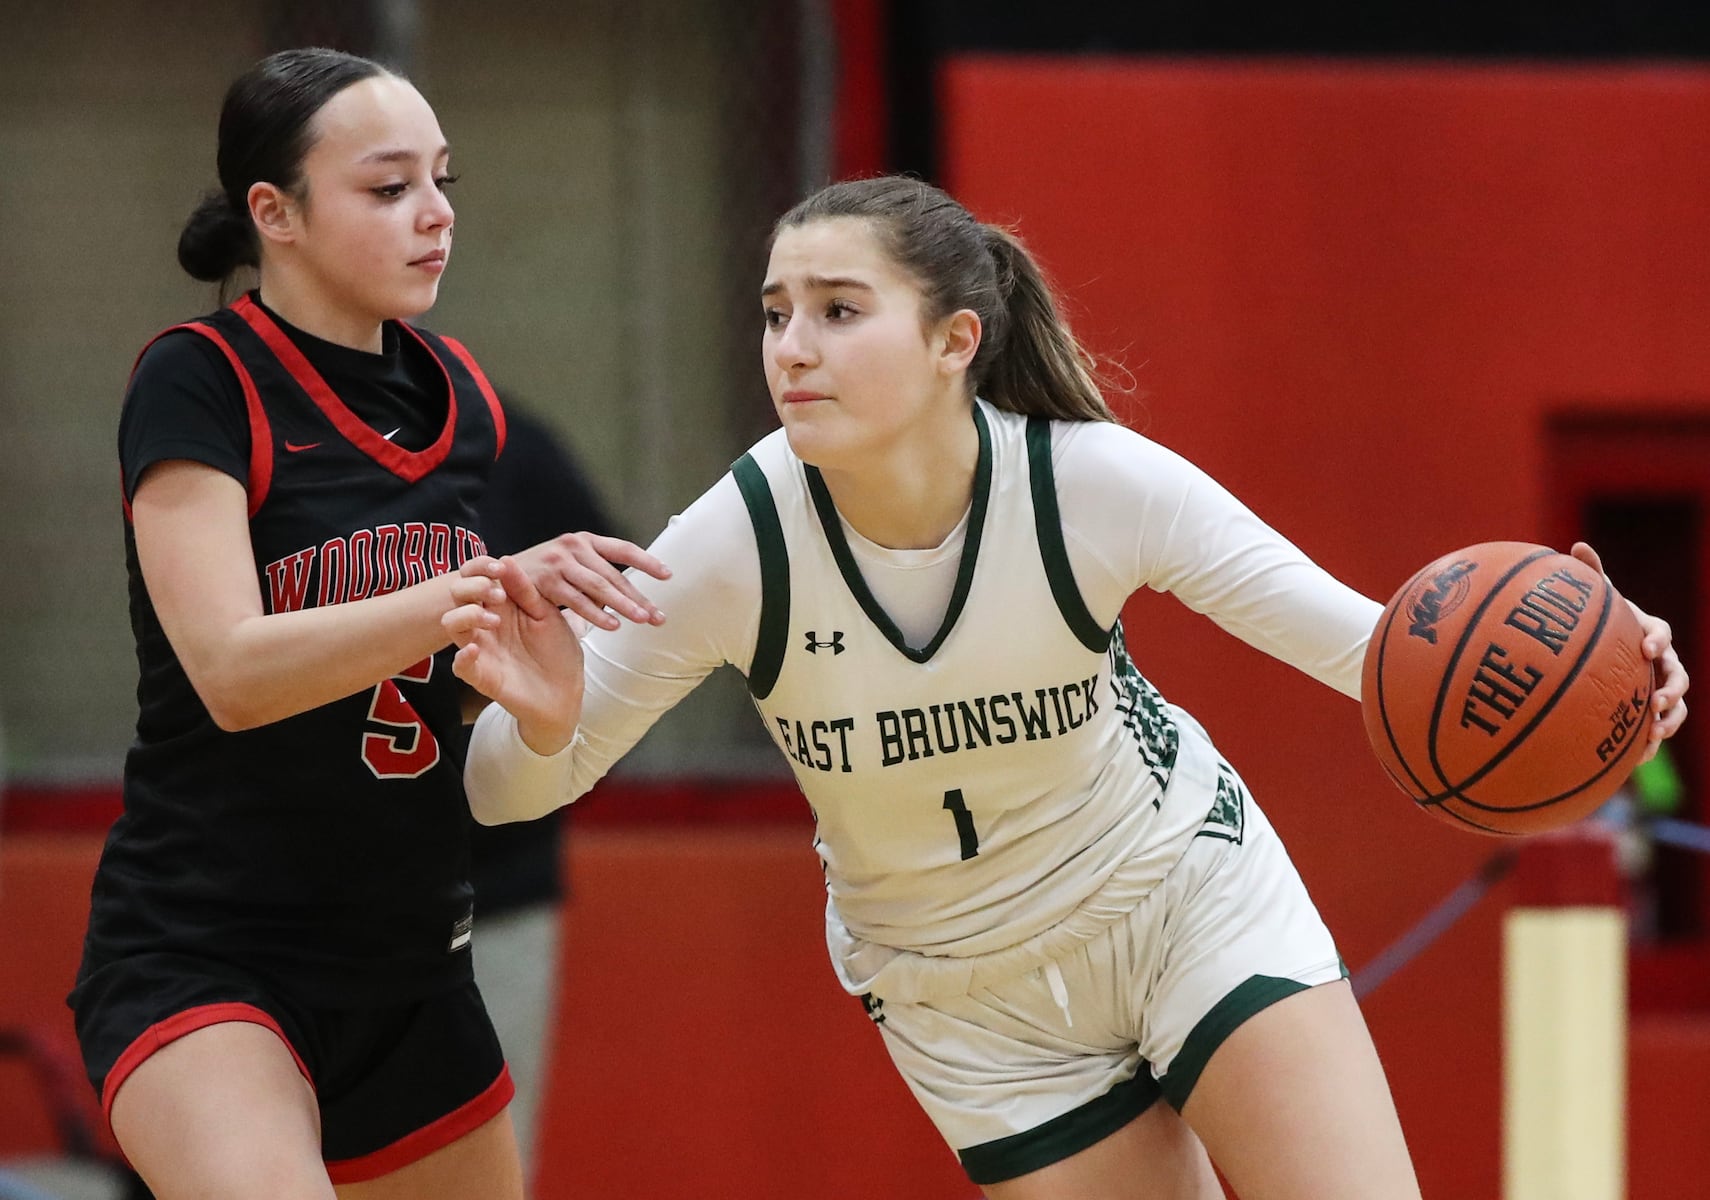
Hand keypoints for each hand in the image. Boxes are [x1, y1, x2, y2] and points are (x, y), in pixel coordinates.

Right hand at [444, 559, 584, 753]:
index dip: (478, 567)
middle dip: (472, 586)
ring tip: (494, 620)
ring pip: (450, 623)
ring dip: (467, 614)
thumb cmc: (558, 651)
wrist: (567, 692)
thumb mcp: (547, 615)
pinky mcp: (481, 675)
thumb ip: (526, 591)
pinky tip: (476, 649)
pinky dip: (462, 655)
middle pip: (457, 594)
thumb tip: (505, 559)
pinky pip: (459, 664)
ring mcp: (481, 648)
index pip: (475, 577)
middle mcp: (485, 623)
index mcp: (501, 604)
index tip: (497, 567)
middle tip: (499, 594)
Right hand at [507, 532, 670, 631]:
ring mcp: (560, 562)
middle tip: (658, 616)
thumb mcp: (569, 566)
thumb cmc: (540, 574)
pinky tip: (612, 625)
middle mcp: (575, 547)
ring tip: (642, 620)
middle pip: (614, 575)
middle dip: (638, 597)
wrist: (498, 575)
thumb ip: (595, 575)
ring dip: (623, 605)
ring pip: (599, 587)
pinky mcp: (546, 580)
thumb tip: (628, 598)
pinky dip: (596, 614)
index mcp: (585, 541)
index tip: (668, 575)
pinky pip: (577, 601)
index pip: (623, 549)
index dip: (647, 562)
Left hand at [1572, 542, 1689, 761]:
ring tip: (1655, 732)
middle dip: (1672, 689)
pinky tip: (1637, 757)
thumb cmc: (1602, 623)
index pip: (1661, 633)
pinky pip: (1656, 729)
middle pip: (1678, 676)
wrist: (1606, 653)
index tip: (1648, 647)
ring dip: (1670, 719)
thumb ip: (1591, 574)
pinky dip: (1651, 743)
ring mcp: (1658, 687)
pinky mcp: (1647, 711)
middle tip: (1657, 699)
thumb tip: (1577, 545)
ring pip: (1676, 707)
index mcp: (1649, 632)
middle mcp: (1661, 662)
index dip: (1658, 639)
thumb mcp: (1597, 599)